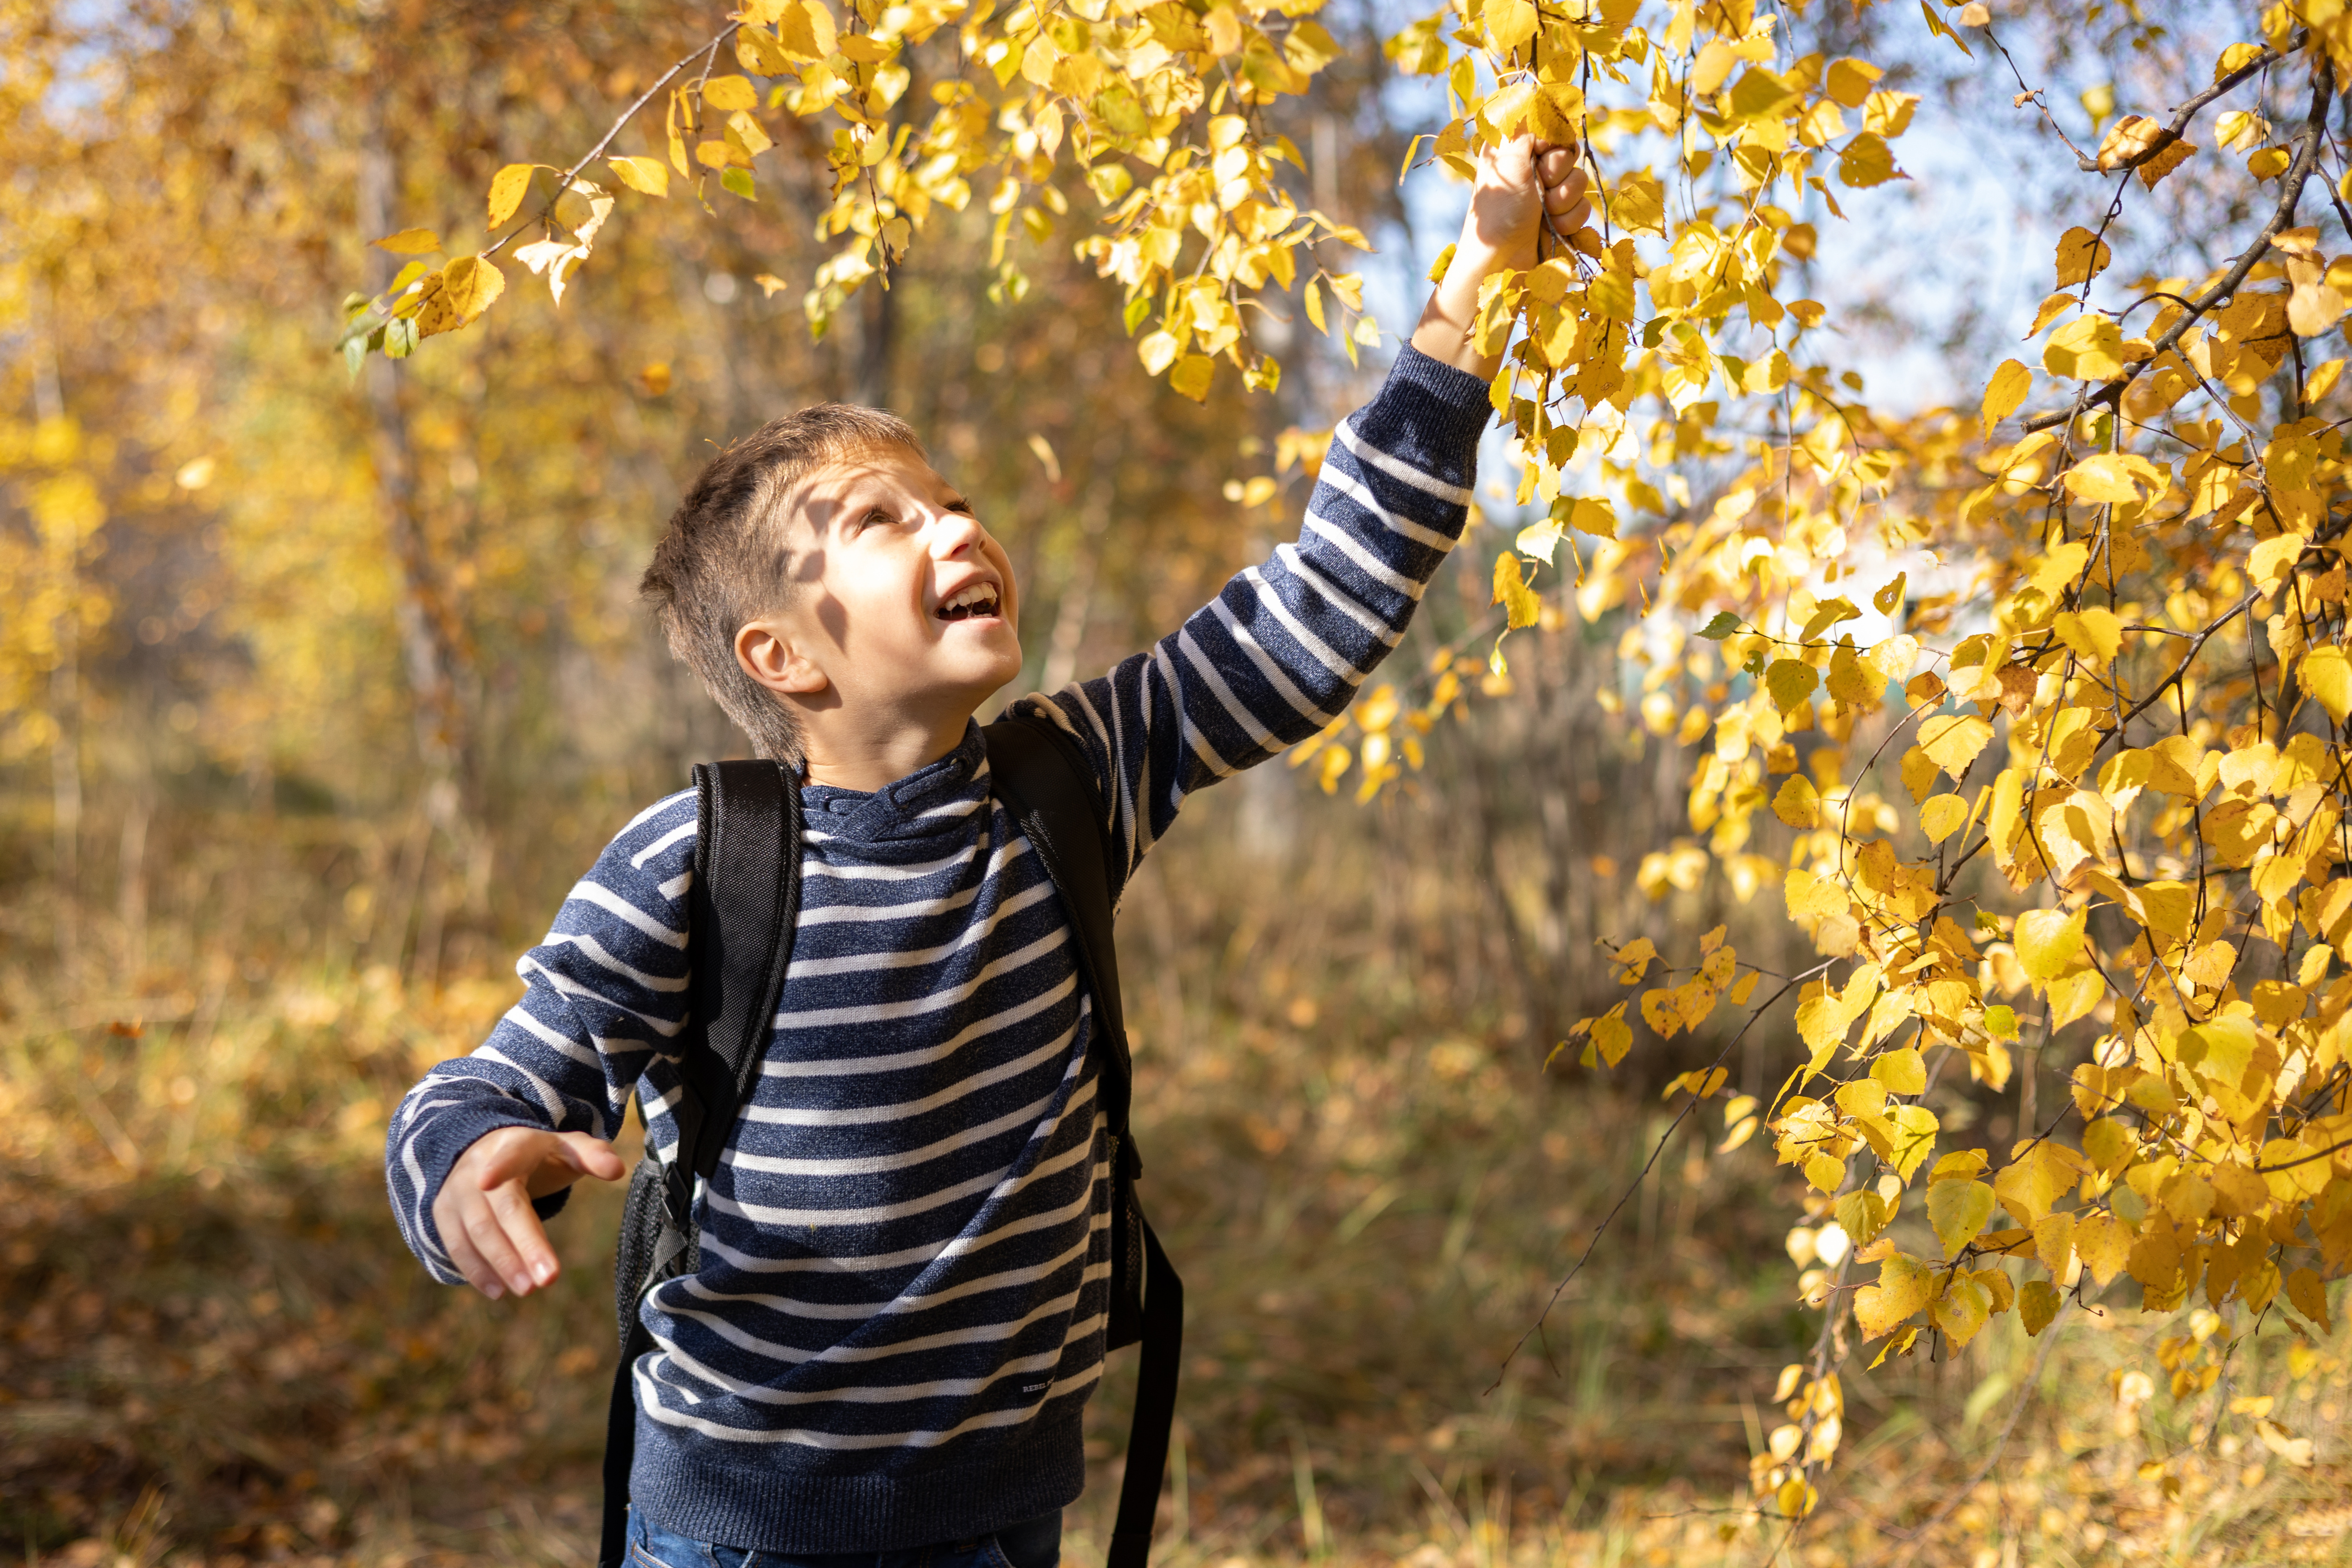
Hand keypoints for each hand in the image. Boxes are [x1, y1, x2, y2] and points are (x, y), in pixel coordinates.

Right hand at [433, 1126, 625, 1298]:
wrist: (486, 1153)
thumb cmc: (537, 1156)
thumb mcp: (566, 1147)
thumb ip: (592, 1155)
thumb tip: (617, 1169)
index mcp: (514, 1145)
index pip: (510, 1155)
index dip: (500, 1165)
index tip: (490, 1179)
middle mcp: (479, 1167)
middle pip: (500, 1208)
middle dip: (523, 1245)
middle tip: (548, 1279)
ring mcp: (457, 1191)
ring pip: (475, 1231)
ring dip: (501, 1263)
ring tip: (528, 1289)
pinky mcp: (443, 1214)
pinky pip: (456, 1245)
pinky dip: (475, 1270)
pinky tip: (498, 1291)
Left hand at [1462, 134, 1595, 269]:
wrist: (1501, 262)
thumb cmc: (1499, 212)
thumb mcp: (1508, 161)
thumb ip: (1527, 129)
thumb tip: (1538, 101)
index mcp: (1515, 149)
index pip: (1551, 126)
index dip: (1554, 138)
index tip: (1544, 150)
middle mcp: (1532, 168)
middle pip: (1569, 151)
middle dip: (1558, 171)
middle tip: (1539, 186)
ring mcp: (1548, 194)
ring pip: (1580, 180)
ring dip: (1563, 199)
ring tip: (1542, 214)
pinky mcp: (1561, 218)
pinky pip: (1584, 208)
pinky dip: (1569, 220)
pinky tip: (1552, 230)